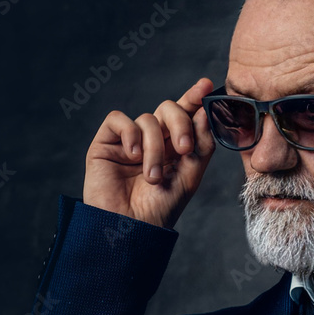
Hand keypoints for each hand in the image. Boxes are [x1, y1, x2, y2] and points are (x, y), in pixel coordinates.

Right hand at [83, 77, 216, 228]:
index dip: (195, 97)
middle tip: (183, 149)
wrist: (131, 228)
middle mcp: (153, 139)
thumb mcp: (190, 176)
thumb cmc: (161, 208)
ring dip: (154, 148)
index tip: (206, 86)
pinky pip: (119, 120)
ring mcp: (129, 140)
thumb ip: (201, 145)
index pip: (186, 114)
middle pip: (169, 109)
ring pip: (147, 119)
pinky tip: (132, 156)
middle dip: (180, 124)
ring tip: (152, 177)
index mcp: (175, 145)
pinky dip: (130, 135)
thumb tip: (205, 112)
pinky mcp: (106, 143)